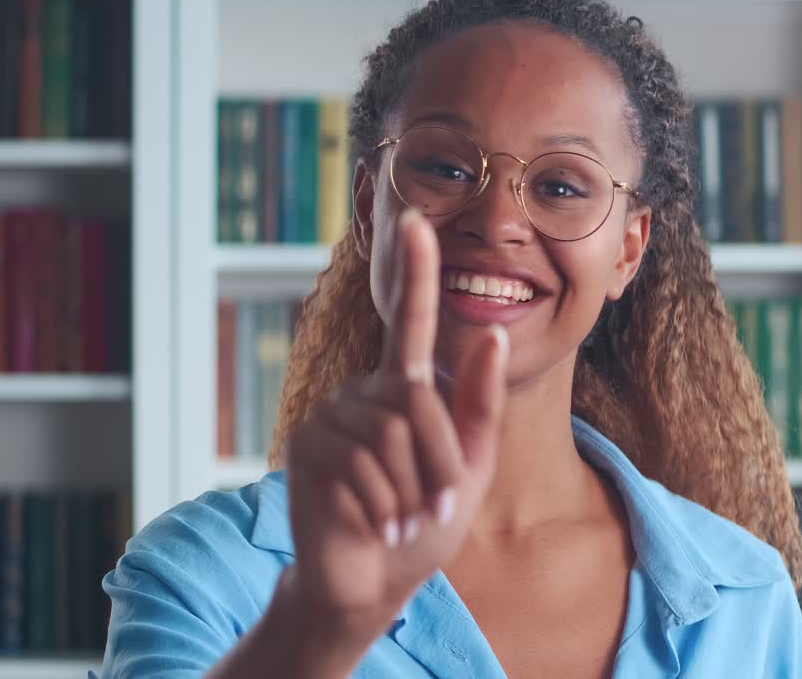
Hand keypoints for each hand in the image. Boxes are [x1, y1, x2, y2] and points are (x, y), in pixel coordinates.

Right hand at [283, 208, 508, 643]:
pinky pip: (361, 463)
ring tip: (403, 519)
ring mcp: (331, 415)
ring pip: (391, 434)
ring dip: (411, 490)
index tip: (416, 217)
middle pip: (417, 402)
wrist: (370, 583)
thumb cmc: (422, 526)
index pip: (410, 322)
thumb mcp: (469, 469)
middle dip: (440, 463)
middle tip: (438, 508)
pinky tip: (376, 525)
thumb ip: (478, 405)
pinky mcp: (308, 446)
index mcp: (403, 390)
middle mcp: (364, 392)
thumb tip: (492, 331)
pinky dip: (382, 504)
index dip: (415, 271)